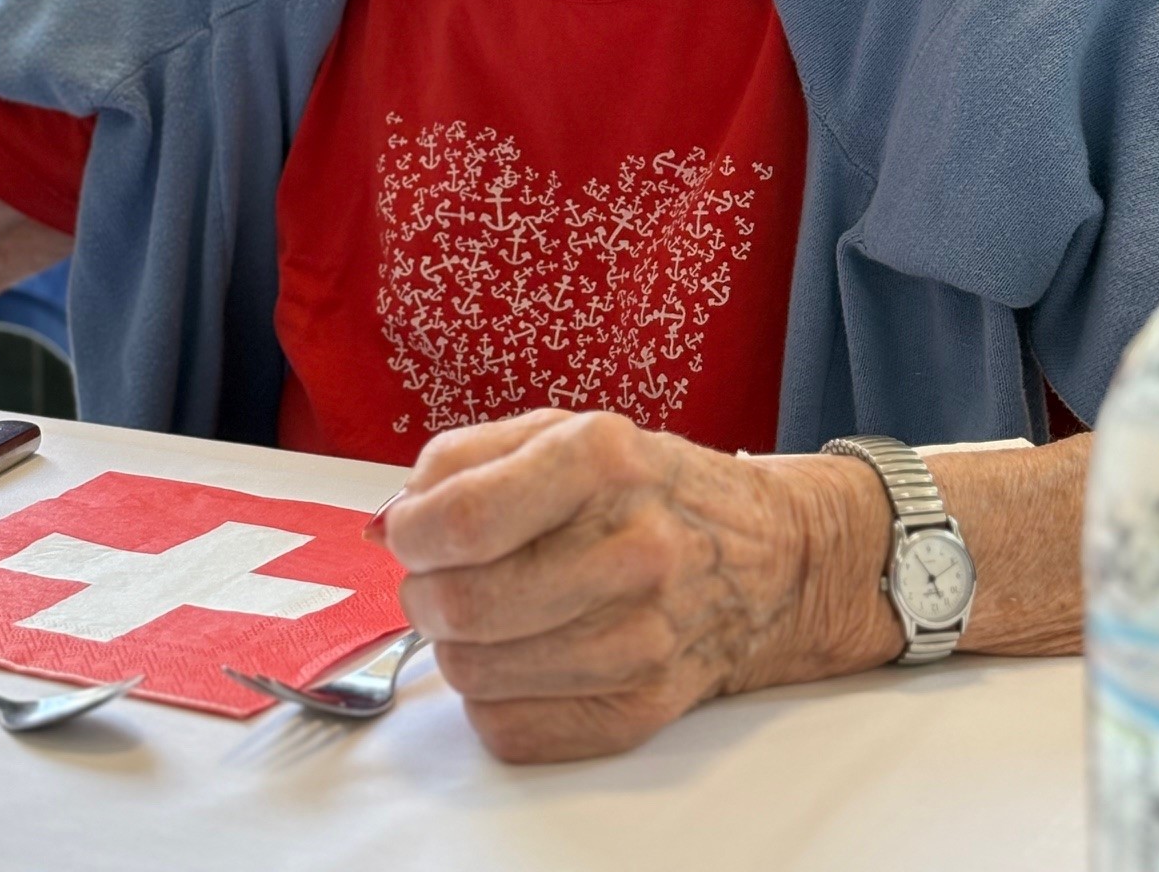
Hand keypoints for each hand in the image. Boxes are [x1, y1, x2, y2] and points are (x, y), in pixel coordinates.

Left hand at [370, 408, 898, 763]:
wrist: (770, 558)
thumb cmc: (645, 487)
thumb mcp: (560, 432)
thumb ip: (459, 461)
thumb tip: (388, 522)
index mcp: (602, 459)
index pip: (463, 520)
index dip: (411, 534)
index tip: (409, 533)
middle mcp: (632, 548)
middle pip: (463, 606)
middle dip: (422, 592)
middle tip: (435, 576)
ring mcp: (642, 637)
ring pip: (476, 673)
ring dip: (455, 644)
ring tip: (485, 609)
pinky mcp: (641, 709)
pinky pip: (510, 727)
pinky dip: (490, 695)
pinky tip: (521, 653)